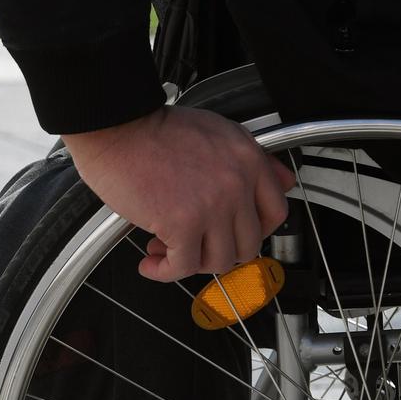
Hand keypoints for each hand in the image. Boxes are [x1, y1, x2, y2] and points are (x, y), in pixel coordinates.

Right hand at [63, 105, 295, 282]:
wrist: (118, 128)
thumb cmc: (156, 130)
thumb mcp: (218, 132)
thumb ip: (252, 160)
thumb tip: (282, 181)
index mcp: (248, 160)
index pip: (276, 213)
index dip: (255, 232)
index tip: (236, 235)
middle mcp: (236, 184)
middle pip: (248, 245)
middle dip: (220, 251)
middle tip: (198, 245)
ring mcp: (212, 207)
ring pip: (219, 261)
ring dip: (193, 262)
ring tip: (168, 250)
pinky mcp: (183, 225)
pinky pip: (183, 267)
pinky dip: (164, 271)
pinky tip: (151, 262)